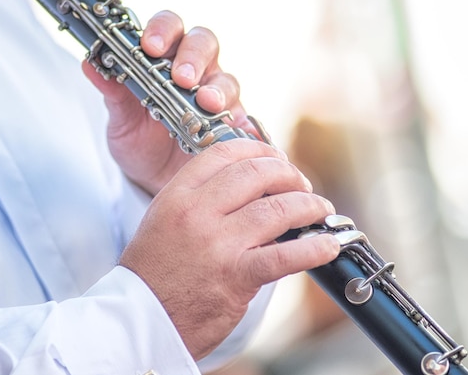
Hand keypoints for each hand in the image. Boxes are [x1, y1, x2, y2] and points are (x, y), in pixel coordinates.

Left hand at [82, 10, 251, 195]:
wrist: (153, 181)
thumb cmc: (139, 143)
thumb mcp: (121, 120)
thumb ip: (112, 92)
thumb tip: (90, 63)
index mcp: (165, 59)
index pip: (169, 28)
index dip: (162, 31)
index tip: (150, 47)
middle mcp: (195, 71)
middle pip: (205, 44)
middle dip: (194, 57)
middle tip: (181, 78)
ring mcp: (218, 97)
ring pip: (227, 79)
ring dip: (218, 90)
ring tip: (207, 105)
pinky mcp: (233, 125)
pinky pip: (244, 119)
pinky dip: (240, 123)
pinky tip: (235, 131)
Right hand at [118, 139, 339, 359]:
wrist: (140, 319)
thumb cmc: (154, 271)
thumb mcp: (165, 218)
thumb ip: (201, 197)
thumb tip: (250, 184)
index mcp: (178, 195)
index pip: (225, 154)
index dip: (259, 150)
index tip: (276, 158)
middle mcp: (197, 213)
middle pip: (256, 174)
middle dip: (289, 174)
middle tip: (302, 183)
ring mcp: (218, 243)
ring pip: (277, 209)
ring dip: (308, 206)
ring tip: (319, 209)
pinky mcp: (236, 276)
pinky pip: (285, 256)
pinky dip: (314, 249)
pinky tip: (327, 246)